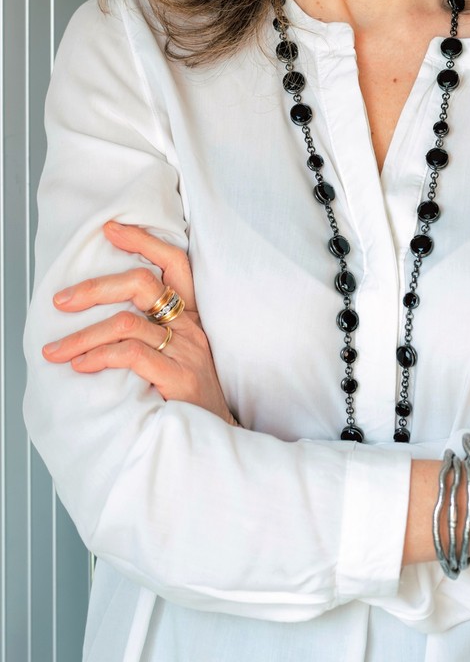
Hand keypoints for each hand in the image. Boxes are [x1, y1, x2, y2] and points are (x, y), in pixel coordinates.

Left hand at [42, 222, 235, 424]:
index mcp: (189, 317)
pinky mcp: (178, 377)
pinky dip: (98, 356)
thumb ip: (149, 335)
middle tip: (61, 300)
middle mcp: (189, 327)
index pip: (174, 262)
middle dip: (95, 287)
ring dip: (81, 336)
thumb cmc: (189, 399)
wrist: (215, 438)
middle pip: (142, 283)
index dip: (144, 241)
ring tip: (55, 350)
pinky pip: (130, 354)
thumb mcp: (176, 357)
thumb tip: (99, 321)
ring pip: (125, 323)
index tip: (111, 230)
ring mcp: (186, 351)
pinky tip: (81, 366)